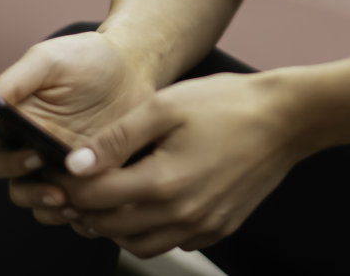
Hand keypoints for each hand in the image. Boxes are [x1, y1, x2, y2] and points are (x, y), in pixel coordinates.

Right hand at [0, 29, 159, 225]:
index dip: (8, 165)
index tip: (35, 157)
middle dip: (34, 196)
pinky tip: (102, 205)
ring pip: (47, 206)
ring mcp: (66, 169)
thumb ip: (17, 78)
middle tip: (60, 194)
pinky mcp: (95, 178)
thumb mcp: (50, 59)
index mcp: (17, 128)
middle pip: (19, 190)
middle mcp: (36, 153)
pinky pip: (83, 206)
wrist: (133, 66)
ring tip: (79, 206)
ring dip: (57, 212)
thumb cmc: (86, 58)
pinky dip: (87, 212)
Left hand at [49, 70, 305, 257]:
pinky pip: (172, 242)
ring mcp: (202, 226)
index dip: (69, 184)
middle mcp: (180, 215)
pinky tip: (151, 202)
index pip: (94, 198)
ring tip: (110, 196)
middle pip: (110, 227)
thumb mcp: (166, 106)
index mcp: (162, 182)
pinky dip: (151, 230)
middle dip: (86, 207)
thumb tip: (75, 163)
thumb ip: (117, 137)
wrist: (288, 118)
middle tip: (77, 184)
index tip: (60, 169)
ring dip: (115, 226)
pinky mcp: (219, 228)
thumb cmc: (229, 104)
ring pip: (138, 244)